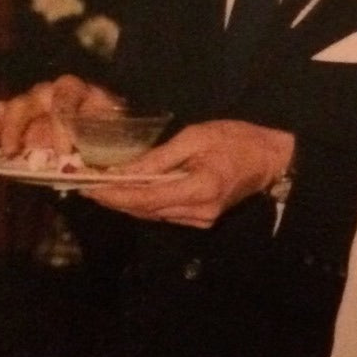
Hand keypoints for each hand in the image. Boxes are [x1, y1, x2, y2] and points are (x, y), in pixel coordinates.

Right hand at [0, 75, 119, 156]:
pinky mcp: (25, 115)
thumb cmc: (119, 140)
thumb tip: (88, 179)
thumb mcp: (120, 147)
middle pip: (34, 98)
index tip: (62, 152)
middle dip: (22, 125)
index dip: (61, 125)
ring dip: (0, 127)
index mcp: (87, 94)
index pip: (68, 100)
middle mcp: (59, 92)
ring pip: (14, 105)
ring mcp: (40, 101)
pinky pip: (0, 114)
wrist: (119, 133)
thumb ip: (106, 160)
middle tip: (16, 152)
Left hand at [87, 119, 293, 227]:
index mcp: (200, 189)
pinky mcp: (202, 219)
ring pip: (153, 214)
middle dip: (114, 200)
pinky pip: (166, 213)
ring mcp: (202, 219)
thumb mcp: (196, 137)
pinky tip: (128, 192)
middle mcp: (199, 212)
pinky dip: (145, 203)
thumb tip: (124, 171)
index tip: (88, 188)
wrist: (271, 159)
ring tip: (100, 189)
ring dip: (127, 203)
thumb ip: (159, 158)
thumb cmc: (237, 140)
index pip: (147, 198)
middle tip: (85, 187)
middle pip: (146, 211)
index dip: (115, 195)